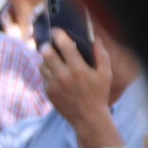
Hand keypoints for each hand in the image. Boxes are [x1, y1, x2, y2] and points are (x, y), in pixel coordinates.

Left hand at [41, 30, 119, 147]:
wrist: (87, 117)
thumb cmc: (98, 94)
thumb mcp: (105, 74)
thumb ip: (101, 55)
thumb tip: (95, 40)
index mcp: (78, 69)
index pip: (65, 46)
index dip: (59, 36)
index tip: (55, 30)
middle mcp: (63, 76)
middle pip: (47, 53)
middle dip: (47, 46)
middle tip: (49, 44)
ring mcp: (53, 85)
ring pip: (42, 65)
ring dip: (45, 60)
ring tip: (52, 58)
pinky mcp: (48, 92)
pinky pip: (43, 77)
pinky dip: (47, 73)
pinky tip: (54, 73)